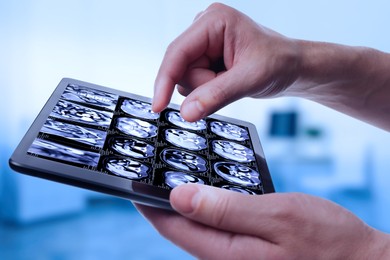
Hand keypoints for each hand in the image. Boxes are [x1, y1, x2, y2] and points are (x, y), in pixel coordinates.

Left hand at [136, 184, 388, 258]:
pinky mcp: (247, 251)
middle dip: (162, 201)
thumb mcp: (276, 216)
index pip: (172, 227)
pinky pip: (217, 229)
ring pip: (197, 228)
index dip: (149, 202)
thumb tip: (179, 196)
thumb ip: (226, 208)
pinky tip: (208, 192)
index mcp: (226, 252)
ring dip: (184, 203)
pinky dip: (207, 208)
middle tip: (150, 172)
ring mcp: (236, 257)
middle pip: (180, 229)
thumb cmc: (326, 240)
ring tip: (172, 176)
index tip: (132, 180)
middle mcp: (225, 259)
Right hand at [152, 3, 300, 121]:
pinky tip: (226, 81)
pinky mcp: (205, 58)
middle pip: (180, 70)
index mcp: (213, 21)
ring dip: (207, 89)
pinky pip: (193, 83)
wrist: (292, 68)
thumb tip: (186, 112)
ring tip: (232, 80)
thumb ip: (215, 96)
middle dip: (202, 85)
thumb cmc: (279, 63)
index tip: (158, 106)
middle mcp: (204, 29)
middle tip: (229, 83)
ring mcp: (203, 45)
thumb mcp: (249, 79)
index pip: (177, 53)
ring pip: (185, 79)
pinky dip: (208, 90)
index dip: (164, 80)